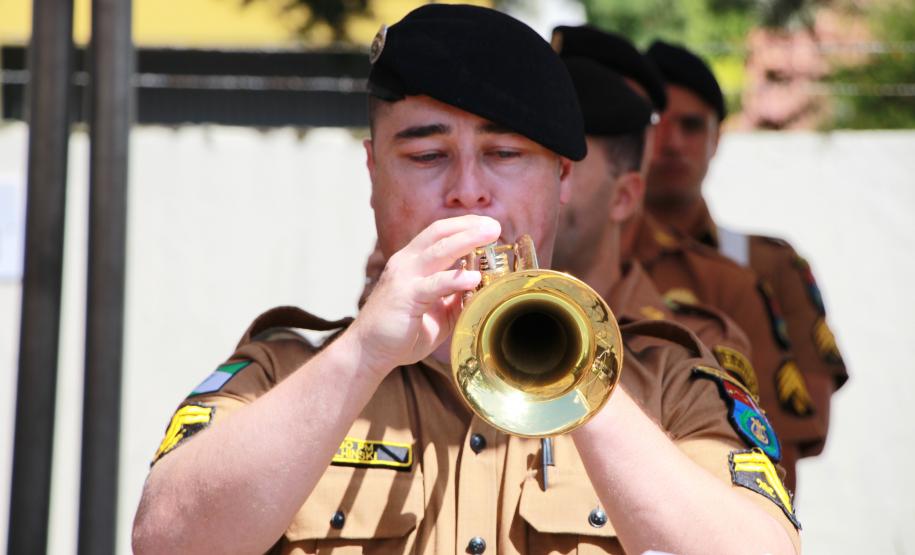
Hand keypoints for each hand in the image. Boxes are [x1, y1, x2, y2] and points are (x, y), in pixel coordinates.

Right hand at [348, 215, 500, 377]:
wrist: (370, 351)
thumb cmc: (401, 331)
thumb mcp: (436, 310)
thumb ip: (455, 297)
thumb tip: (480, 288)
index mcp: (412, 261)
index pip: (439, 233)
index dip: (464, 226)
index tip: (488, 226)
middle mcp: (406, 262)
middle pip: (440, 233)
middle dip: (469, 226)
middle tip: (495, 226)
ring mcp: (404, 277)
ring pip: (439, 251)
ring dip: (467, 240)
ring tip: (490, 236)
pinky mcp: (406, 296)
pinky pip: (434, 284)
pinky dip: (456, 279)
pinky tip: (474, 278)